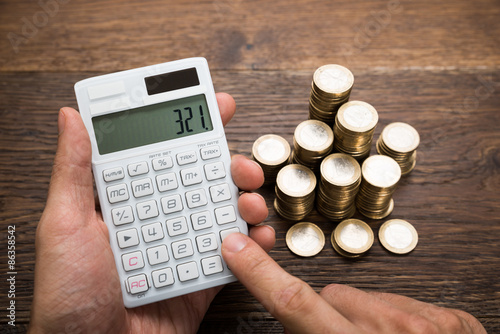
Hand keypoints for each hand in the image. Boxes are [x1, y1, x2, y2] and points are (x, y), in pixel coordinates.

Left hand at [29, 93, 273, 333]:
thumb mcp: (65, 226)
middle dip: (229, 163)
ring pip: (222, 211)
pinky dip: (253, 244)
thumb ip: (74, 172)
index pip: (163, 155)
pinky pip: (233, 255)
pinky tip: (259, 236)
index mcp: (128, 201)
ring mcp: (183, 245)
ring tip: (251, 202)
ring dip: (245, 200)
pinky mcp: (201, 276)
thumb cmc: (70, 296)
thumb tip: (70, 118)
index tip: (216, 107)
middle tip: (242, 163)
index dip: (190, 129)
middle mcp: (159, 218)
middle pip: (202, 179)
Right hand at [222, 233, 486, 333]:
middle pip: (332, 296)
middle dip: (325, 315)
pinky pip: (404, 303)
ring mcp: (430, 321)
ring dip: (362, 320)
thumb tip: (295, 323)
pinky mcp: (454, 317)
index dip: (261, 274)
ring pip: (367, 298)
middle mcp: (393, 331)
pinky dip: (395, 321)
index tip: (236, 248)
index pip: (296, 304)